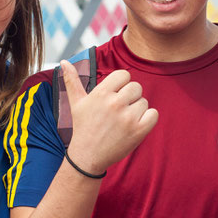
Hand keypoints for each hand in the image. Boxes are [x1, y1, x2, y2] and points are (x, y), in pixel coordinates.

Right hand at [61, 60, 157, 174]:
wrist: (87, 157)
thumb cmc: (83, 128)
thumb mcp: (76, 103)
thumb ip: (72, 80)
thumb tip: (64, 61)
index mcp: (101, 94)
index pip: (124, 75)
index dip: (121, 84)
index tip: (115, 96)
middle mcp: (115, 103)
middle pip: (136, 87)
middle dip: (130, 97)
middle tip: (119, 111)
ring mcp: (128, 118)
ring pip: (144, 101)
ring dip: (137, 110)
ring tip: (123, 121)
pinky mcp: (139, 131)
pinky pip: (153, 114)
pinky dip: (148, 119)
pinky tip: (135, 125)